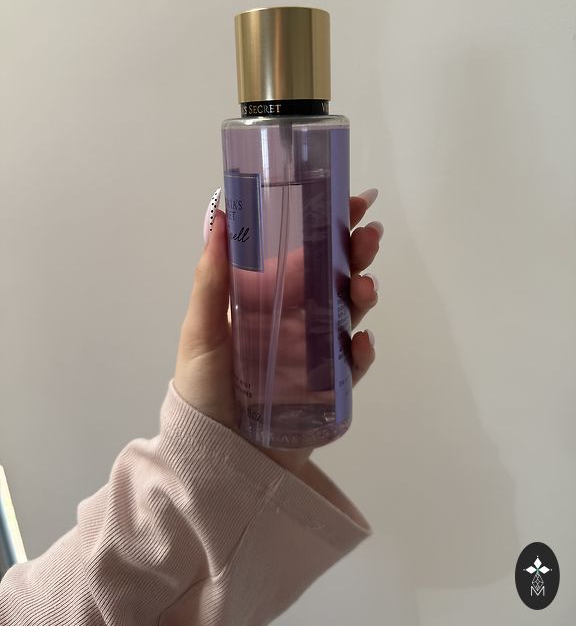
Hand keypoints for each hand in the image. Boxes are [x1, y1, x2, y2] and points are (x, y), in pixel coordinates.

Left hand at [174, 188, 381, 475]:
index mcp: (267, 299)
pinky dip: (361, 352)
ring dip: (364, 294)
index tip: (349, 201)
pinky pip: (352, 365)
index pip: (303, 254)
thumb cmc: (203, 389)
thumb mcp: (201, 331)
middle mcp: (295, 320)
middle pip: (334, 278)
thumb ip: (212, 279)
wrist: (217, 459)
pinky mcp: (329, 387)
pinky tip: (360, 344)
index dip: (327, 226)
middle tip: (370, 235)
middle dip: (355, 253)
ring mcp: (315, 353)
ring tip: (365, 287)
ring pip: (349, 314)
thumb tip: (222, 217)